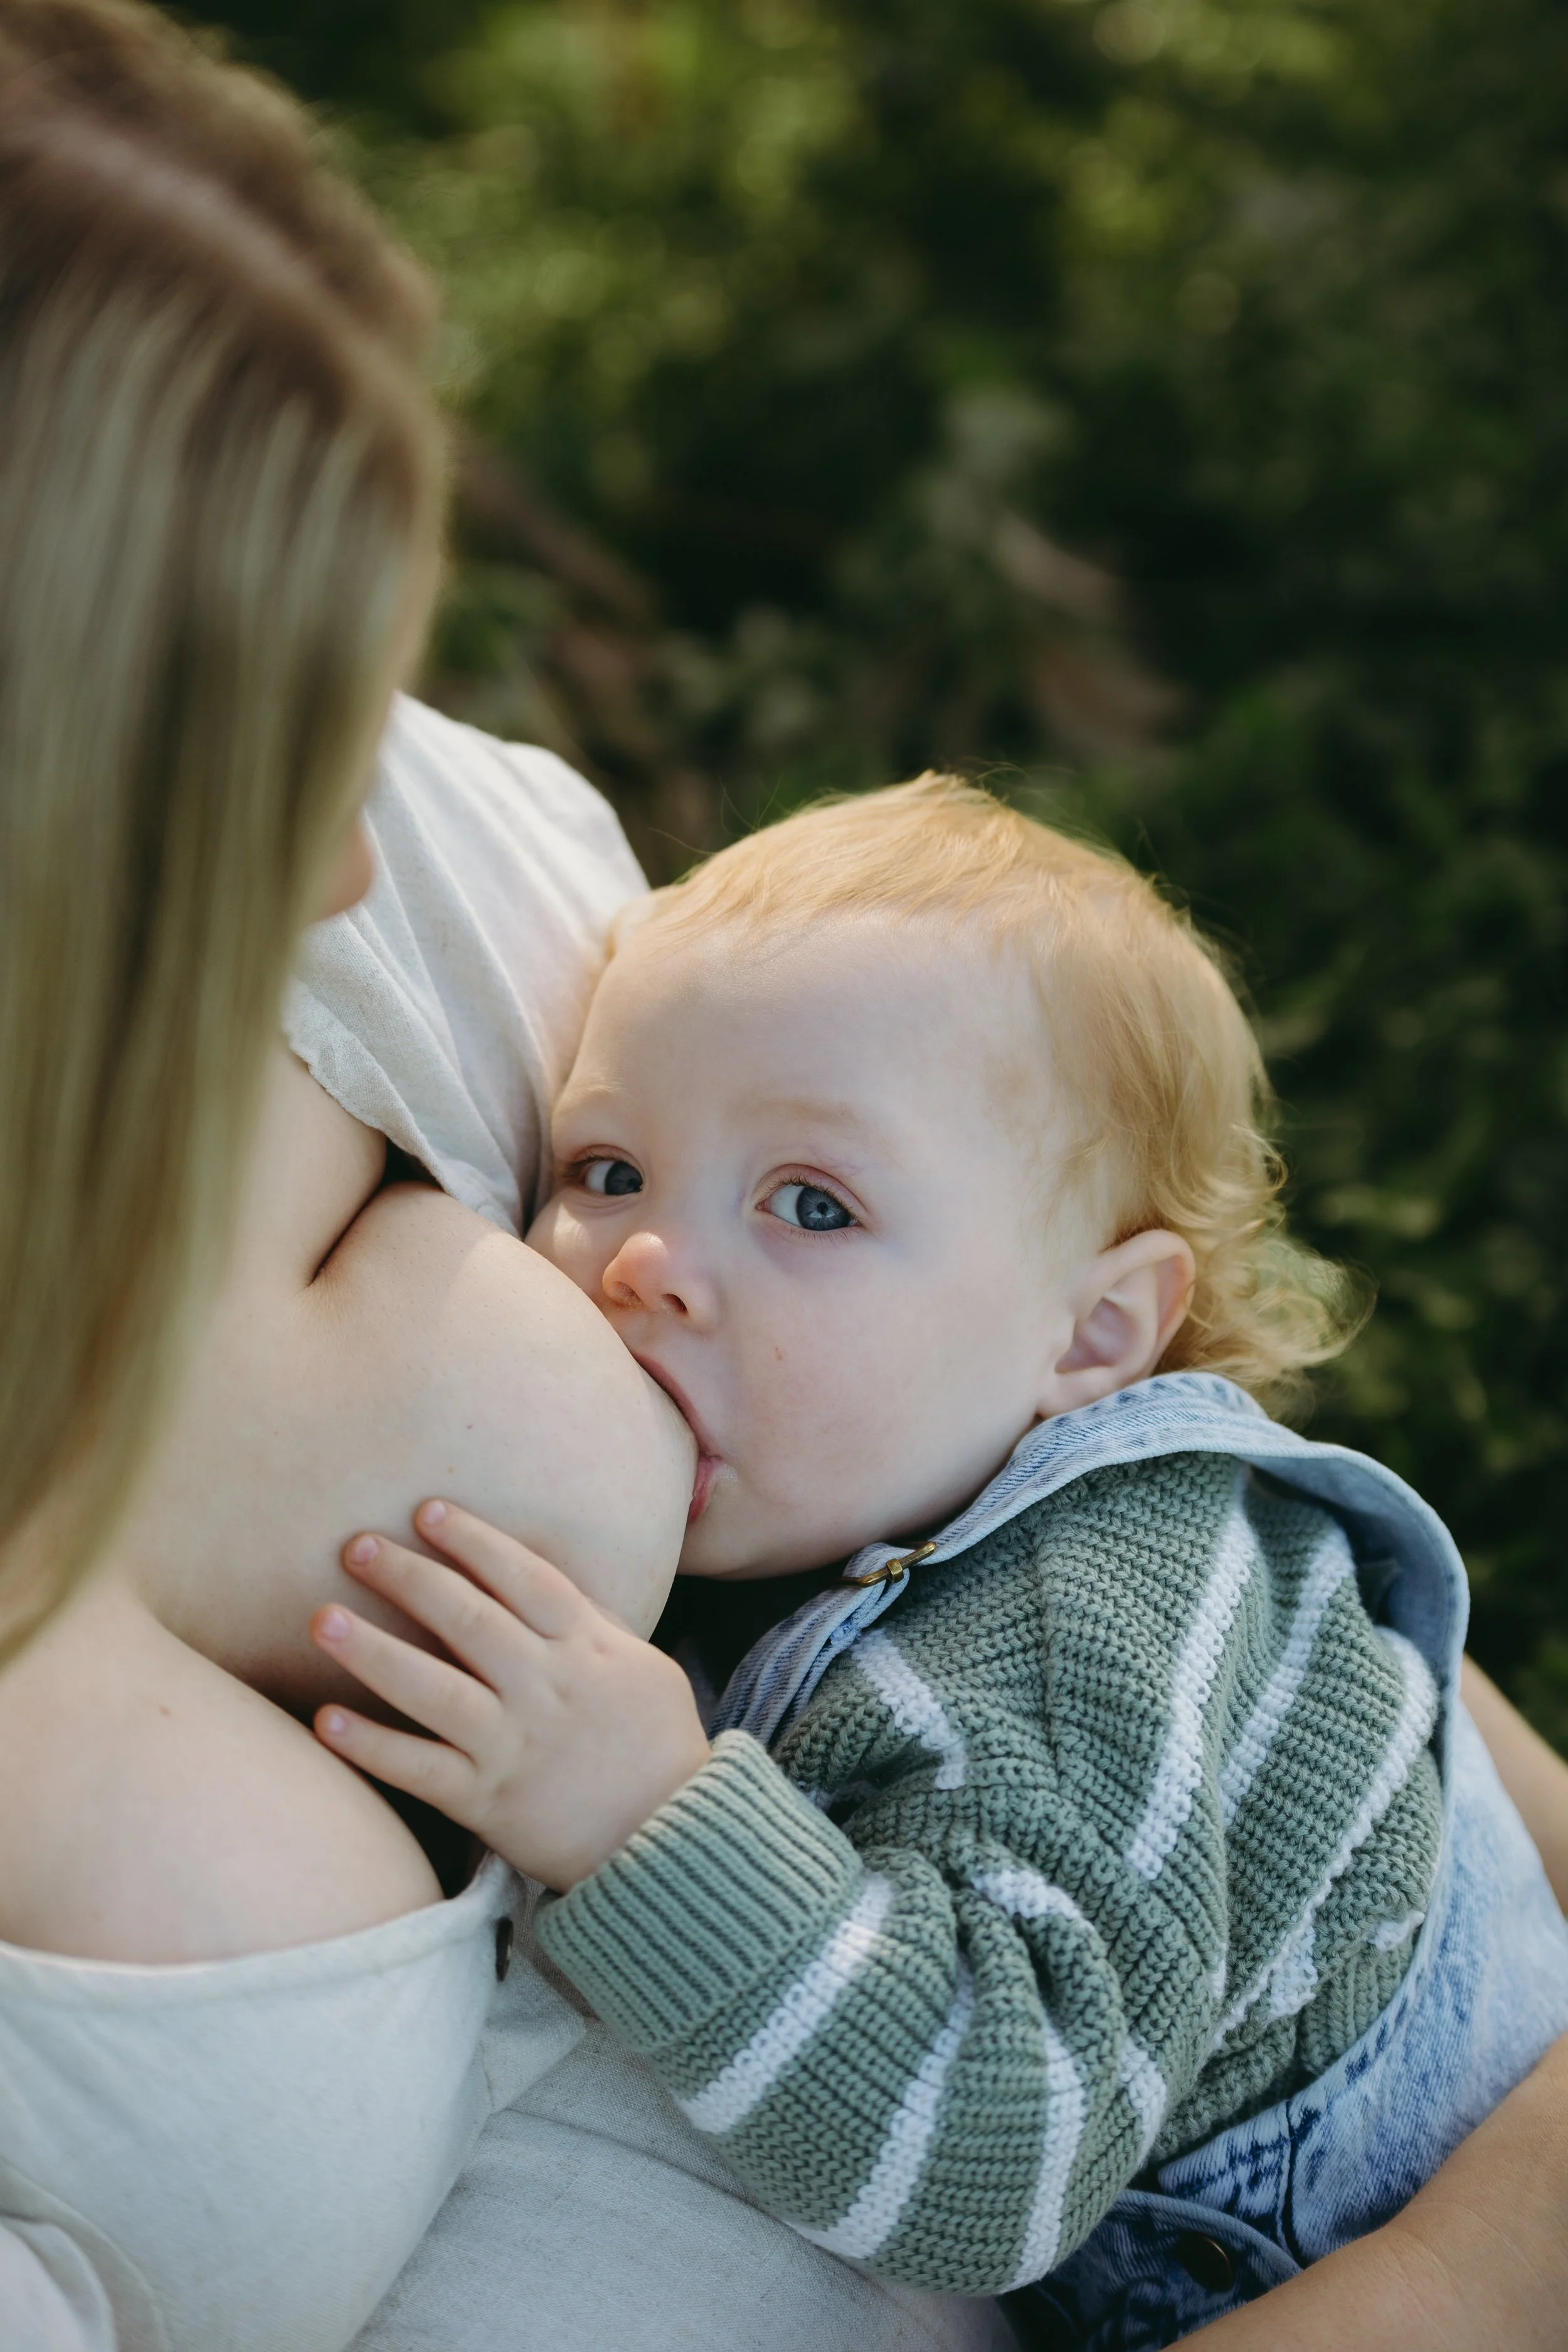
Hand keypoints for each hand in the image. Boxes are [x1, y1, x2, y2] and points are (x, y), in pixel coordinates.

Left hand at [310, 1500, 710, 1888]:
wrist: (674, 1842)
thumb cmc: (658, 1746)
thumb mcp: (645, 1668)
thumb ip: (594, 1623)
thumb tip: (543, 1581)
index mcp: (586, 1649)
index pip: (524, 1579)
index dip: (474, 1541)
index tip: (426, 1511)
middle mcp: (545, 1688)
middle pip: (469, 1621)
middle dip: (411, 1577)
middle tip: (356, 1546)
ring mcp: (514, 1745)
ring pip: (435, 1690)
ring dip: (375, 1653)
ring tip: (322, 1620)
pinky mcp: (489, 1802)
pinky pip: (422, 1770)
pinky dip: (374, 1746)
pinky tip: (326, 1721)